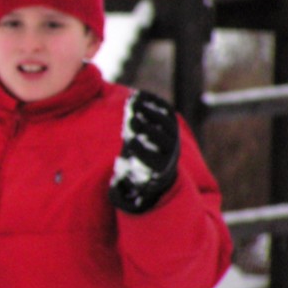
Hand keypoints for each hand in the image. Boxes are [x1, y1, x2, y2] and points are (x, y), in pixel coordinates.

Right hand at [108, 90, 179, 214]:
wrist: (161, 166)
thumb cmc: (140, 178)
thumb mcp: (131, 189)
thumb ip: (121, 191)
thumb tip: (114, 185)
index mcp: (161, 169)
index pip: (154, 159)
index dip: (143, 150)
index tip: (130, 142)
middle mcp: (171, 151)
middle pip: (161, 138)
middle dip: (147, 129)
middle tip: (132, 120)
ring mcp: (173, 135)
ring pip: (165, 122)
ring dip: (150, 112)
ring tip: (133, 104)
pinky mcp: (171, 122)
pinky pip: (165, 110)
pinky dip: (153, 102)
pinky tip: (138, 96)